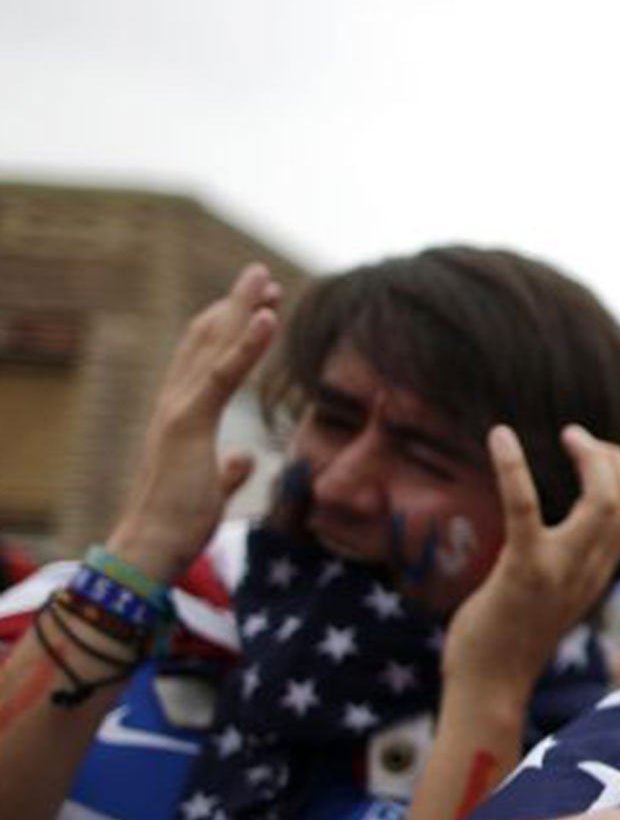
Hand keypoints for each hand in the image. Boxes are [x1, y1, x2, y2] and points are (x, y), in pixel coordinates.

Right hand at [106, 263, 281, 583]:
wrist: (152, 544)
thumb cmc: (178, 523)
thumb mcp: (211, 489)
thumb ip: (226, 470)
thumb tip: (241, 459)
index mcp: (182, 417)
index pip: (206, 360)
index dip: (231, 330)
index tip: (258, 307)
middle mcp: (175, 402)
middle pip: (208, 340)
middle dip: (236, 306)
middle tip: (259, 274)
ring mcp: (179, 408)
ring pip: (215, 346)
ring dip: (242, 310)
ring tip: (264, 279)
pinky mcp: (190, 422)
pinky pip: (224, 374)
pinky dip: (247, 344)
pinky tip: (266, 318)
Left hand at [440, 424, 619, 695]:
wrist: (488, 688)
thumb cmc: (506, 641)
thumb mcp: (551, 596)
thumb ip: (565, 565)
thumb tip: (557, 537)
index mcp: (597, 572)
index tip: (591, 450)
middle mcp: (589, 570)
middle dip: (611, 457)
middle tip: (576, 438)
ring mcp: (560, 572)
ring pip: (603, 503)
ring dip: (590, 457)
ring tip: (566, 436)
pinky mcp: (523, 572)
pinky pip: (526, 509)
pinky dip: (514, 467)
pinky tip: (500, 436)